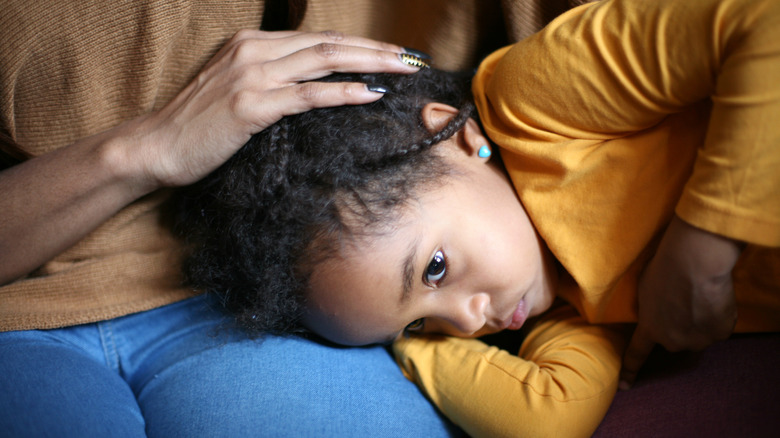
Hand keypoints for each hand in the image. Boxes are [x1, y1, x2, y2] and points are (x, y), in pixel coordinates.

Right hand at [125, 30, 420, 189]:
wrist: (156, 146)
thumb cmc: (197, 126)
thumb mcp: (236, 91)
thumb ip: (272, 82)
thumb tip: (315, 88)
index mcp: (252, 43)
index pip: (318, 39)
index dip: (360, 45)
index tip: (392, 54)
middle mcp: (254, 50)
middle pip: (329, 44)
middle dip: (376, 50)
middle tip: (412, 58)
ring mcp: (252, 74)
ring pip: (324, 61)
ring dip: (370, 64)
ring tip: (403, 70)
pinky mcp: (251, 104)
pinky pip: (307, 95)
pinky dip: (342, 92)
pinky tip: (369, 93)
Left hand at [620, 215, 740, 388]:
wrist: (694, 263)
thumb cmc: (663, 268)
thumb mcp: (644, 288)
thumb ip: (649, 307)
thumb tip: (654, 311)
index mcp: (649, 328)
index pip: (636, 354)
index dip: (630, 371)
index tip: (625, 386)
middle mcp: (672, 341)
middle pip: (674, 340)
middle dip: (676, 327)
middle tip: (680, 303)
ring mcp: (697, 339)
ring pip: (698, 336)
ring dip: (698, 323)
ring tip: (698, 296)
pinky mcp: (719, 333)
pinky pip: (718, 328)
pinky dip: (717, 317)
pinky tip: (713, 298)